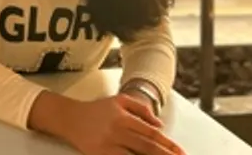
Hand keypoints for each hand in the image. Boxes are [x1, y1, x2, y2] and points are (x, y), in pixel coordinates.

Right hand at [62, 94, 185, 154]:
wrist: (70, 118)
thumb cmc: (97, 110)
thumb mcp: (118, 101)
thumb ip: (140, 108)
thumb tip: (160, 124)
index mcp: (123, 116)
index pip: (150, 133)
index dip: (167, 144)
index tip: (181, 152)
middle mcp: (117, 130)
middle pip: (147, 147)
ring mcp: (109, 145)